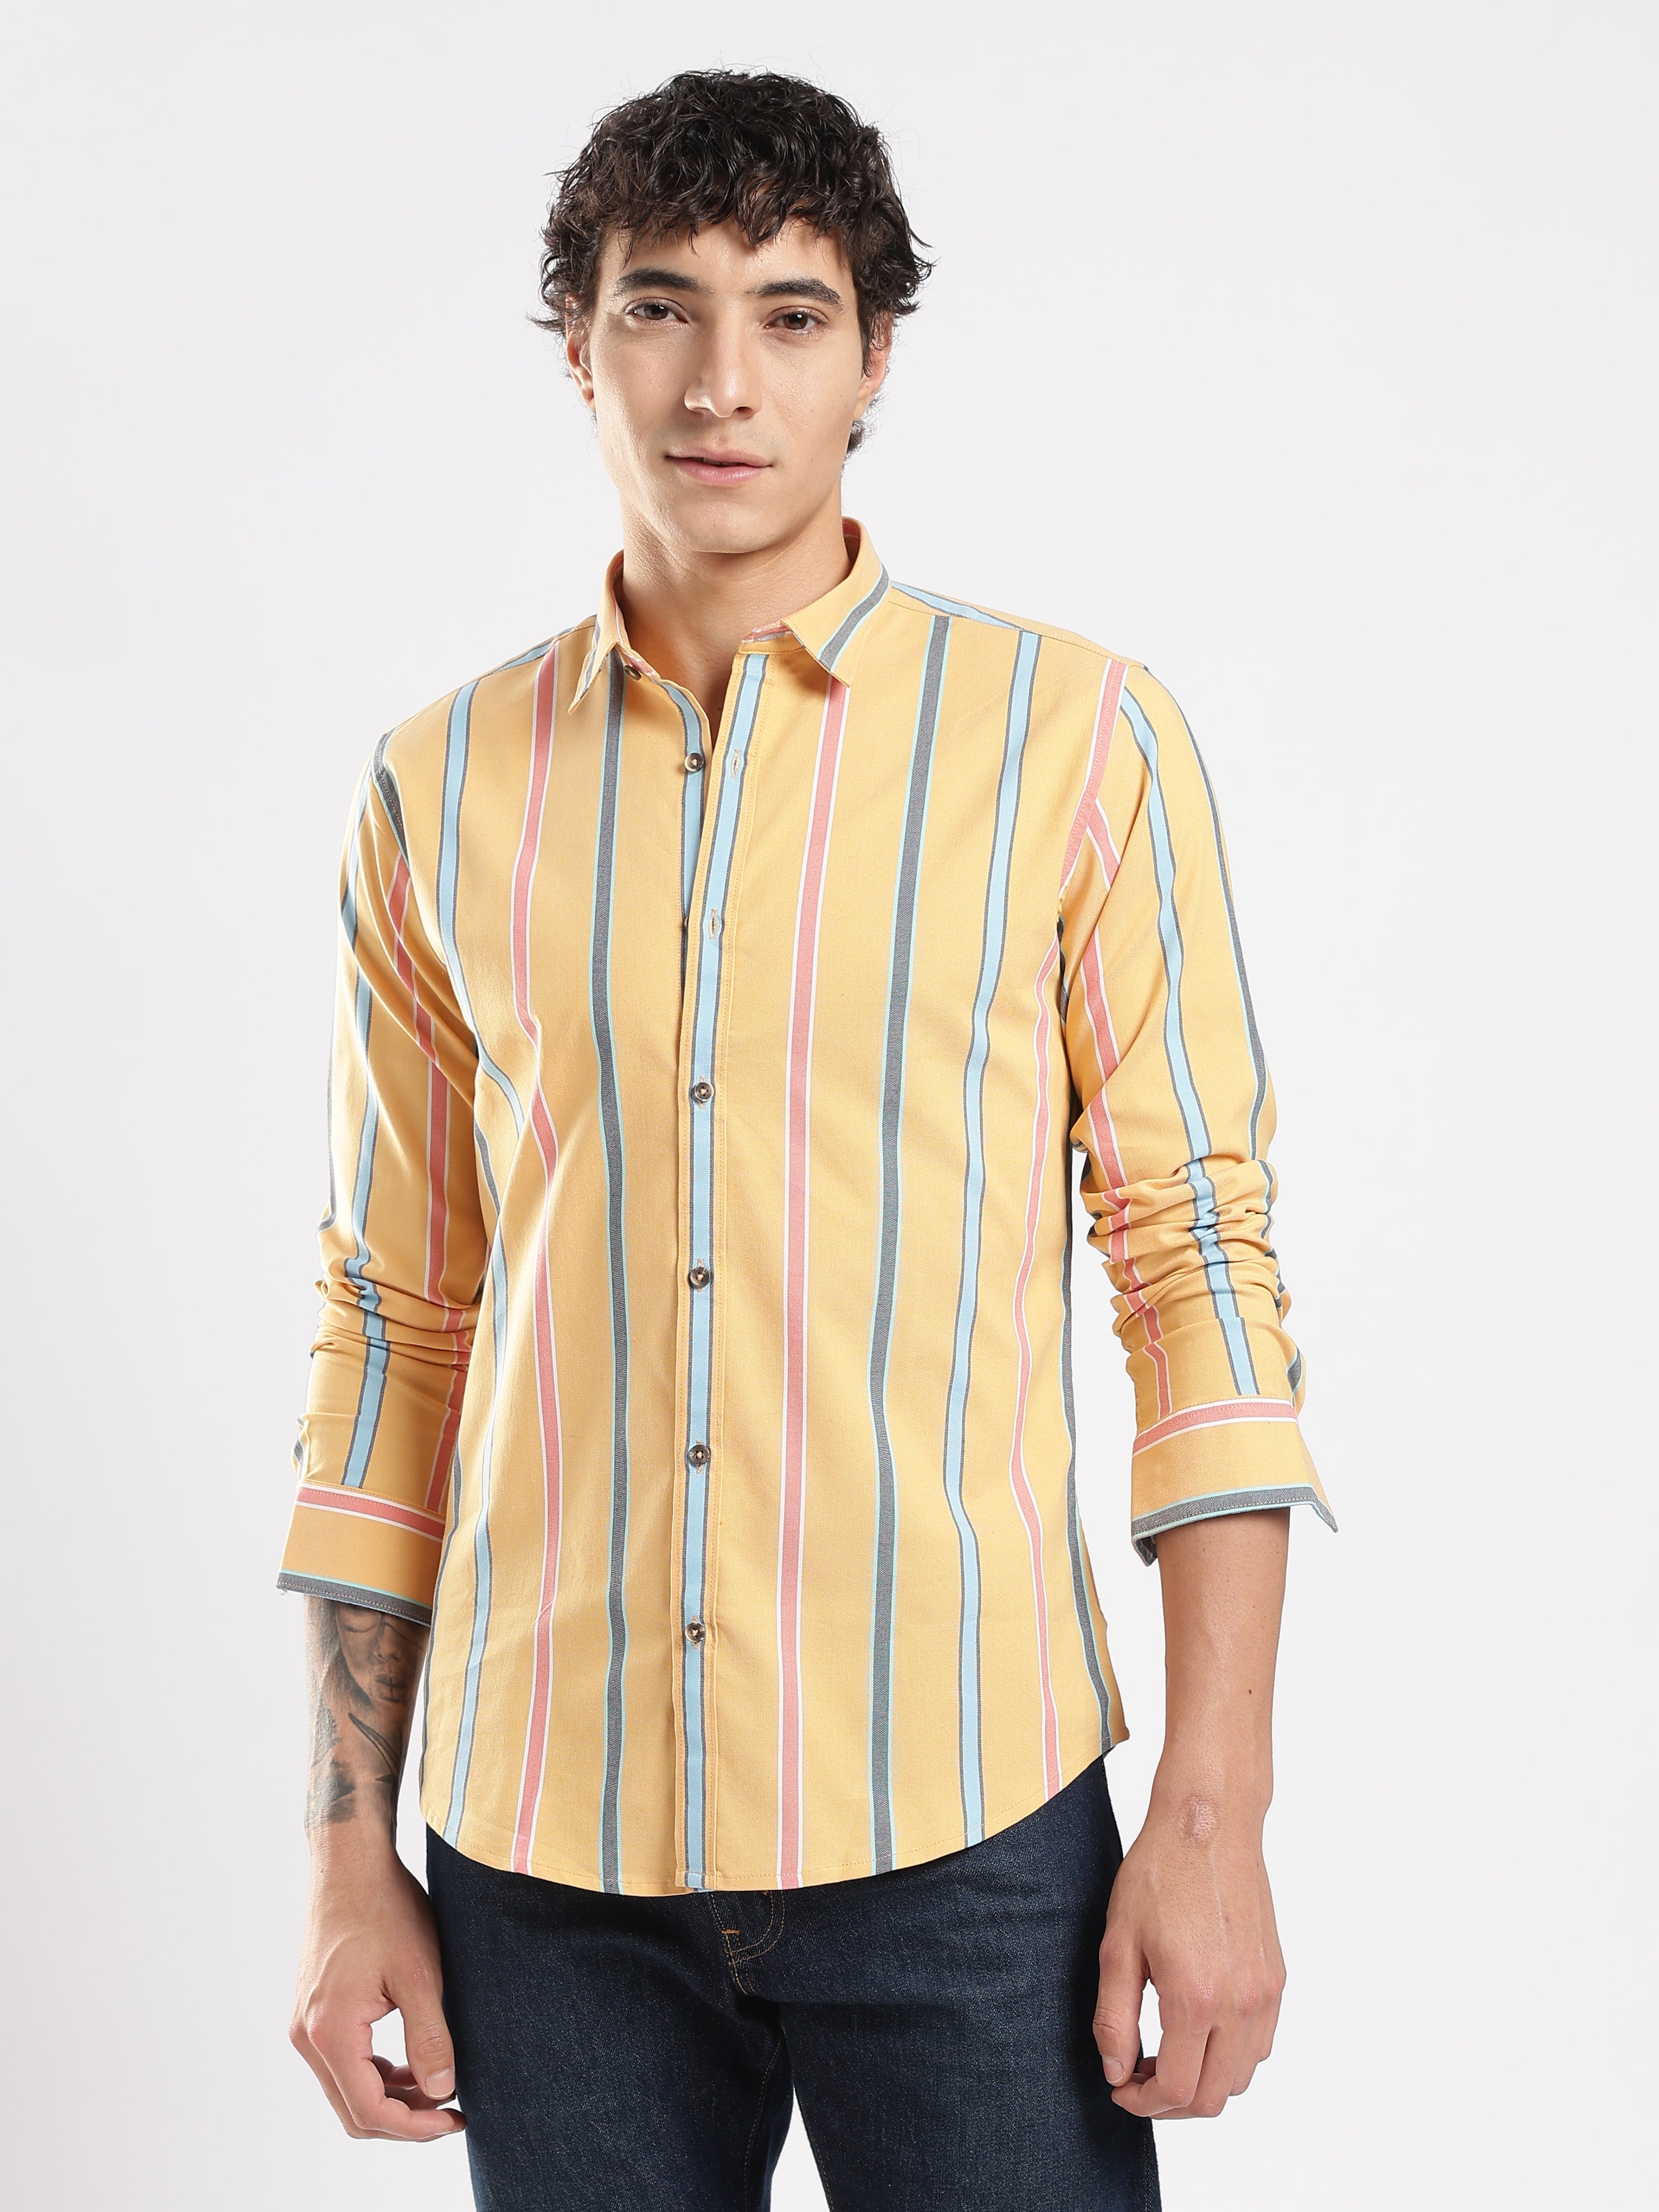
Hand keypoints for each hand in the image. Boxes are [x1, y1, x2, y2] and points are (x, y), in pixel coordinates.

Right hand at [290, 1836, 464, 2141]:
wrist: (350, 1863)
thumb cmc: (386, 1909)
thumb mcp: (421, 1973)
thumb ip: (430, 2037)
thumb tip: (442, 2091)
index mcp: (330, 2032)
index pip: (369, 2110)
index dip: (415, 2126)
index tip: (455, 2118)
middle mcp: (307, 2036)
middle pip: (353, 2110)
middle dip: (404, 2120)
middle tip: (452, 2110)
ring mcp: (305, 2024)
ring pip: (347, 2088)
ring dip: (390, 2097)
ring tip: (438, 2085)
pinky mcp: (312, 2011)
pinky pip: (342, 2062)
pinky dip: (375, 2073)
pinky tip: (409, 2062)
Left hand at [1092, 1788, 1284, 2119]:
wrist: (1209, 1825)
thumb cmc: (1158, 1874)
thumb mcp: (1117, 1945)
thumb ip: (1115, 2018)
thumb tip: (1117, 2072)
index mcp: (1195, 1998)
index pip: (1175, 2089)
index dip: (1142, 2102)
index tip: (1120, 2088)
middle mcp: (1240, 2004)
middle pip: (1212, 2097)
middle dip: (1170, 2103)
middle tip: (1137, 2077)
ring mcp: (1265, 1994)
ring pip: (1240, 2077)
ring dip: (1202, 2082)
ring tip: (1164, 2055)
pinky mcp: (1276, 1980)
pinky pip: (1260, 2045)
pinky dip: (1230, 2057)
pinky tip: (1198, 2030)